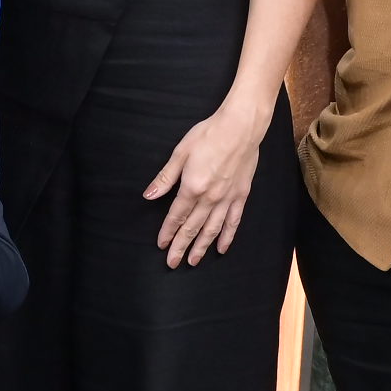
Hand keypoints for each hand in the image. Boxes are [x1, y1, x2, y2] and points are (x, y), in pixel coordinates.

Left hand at [145, 102, 265, 268]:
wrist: (240, 127)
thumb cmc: (208, 135)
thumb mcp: (180, 153)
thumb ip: (165, 178)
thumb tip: (149, 195)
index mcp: (192, 187)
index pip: (176, 216)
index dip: (167, 232)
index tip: (161, 245)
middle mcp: (210, 198)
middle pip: (192, 228)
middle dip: (181, 246)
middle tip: (172, 263)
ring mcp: (227, 198)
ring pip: (212, 229)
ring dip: (201, 247)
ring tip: (193, 261)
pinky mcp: (241, 195)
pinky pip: (233, 221)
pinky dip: (227, 236)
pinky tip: (221, 248)